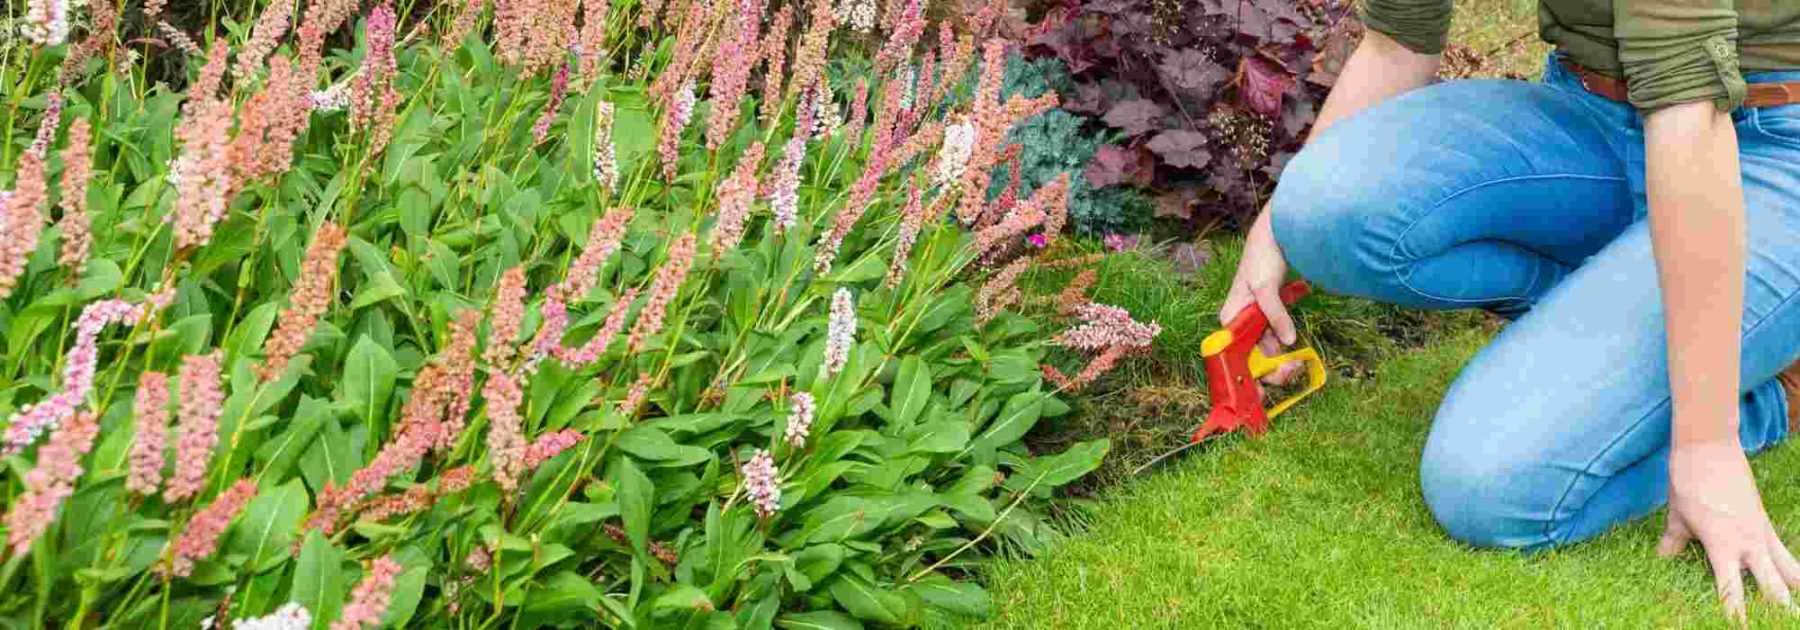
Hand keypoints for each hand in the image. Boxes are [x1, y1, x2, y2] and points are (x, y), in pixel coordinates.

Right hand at [1219, 207, 1301, 384]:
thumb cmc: (1261, 259)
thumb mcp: (1266, 288)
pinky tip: (1295, 352)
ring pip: (1265, 351)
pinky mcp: (1267, 318)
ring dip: (1281, 360)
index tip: (1263, 390)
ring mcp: (1253, 323)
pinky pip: (1275, 340)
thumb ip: (1275, 315)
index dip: (1248, 375)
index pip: (1235, 357)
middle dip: (1271, 368)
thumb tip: (1287, 341)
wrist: (1274, 237)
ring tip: (1298, 363)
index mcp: (1230, 320)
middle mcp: (1239, 325)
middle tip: (1292, 370)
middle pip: (1251, 357)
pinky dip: (1285, 347)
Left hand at [1660, 440, 1799, 620]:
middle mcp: (1748, 543)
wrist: (1708, 448)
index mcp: (1722, 546)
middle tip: (1787, 622)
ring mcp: (1761, 532)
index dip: (1735, 614)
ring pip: (1787, 568)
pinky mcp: (1765, 521)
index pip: (1730, 590)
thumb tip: (1662, 558)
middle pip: (1772, 585)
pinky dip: (1791, 566)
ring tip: (1798, 611)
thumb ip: (1674, 541)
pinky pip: (1783, 550)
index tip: (1739, 629)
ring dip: (1794, 587)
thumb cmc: (1688, 481)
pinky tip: (1797, 578)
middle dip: (1781, 607)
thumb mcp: (1676, 516)